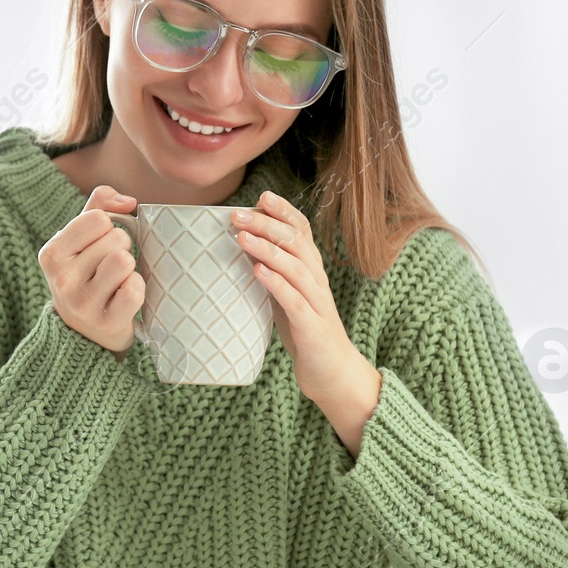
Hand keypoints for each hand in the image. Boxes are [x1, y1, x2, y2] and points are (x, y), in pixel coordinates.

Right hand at [39, 185, 143, 361]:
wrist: (83, 333)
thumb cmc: (86, 274)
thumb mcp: (80, 238)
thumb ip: (99, 205)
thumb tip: (128, 201)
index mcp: (52, 253)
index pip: (98, 218)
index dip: (108, 228)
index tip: (100, 244)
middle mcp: (62, 279)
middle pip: (116, 238)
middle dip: (121, 247)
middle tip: (110, 266)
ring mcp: (83, 303)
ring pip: (124, 261)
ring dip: (130, 267)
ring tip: (118, 279)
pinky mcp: (106, 322)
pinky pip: (134, 290)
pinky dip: (137, 288)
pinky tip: (125, 296)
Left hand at [230, 190, 380, 454]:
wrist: (331, 372)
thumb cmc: (304, 329)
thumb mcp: (286, 293)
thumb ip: (271, 269)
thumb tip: (243, 242)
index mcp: (311, 269)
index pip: (301, 230)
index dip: (284, 211)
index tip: (261, 196)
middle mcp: (317, 279)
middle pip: (296, 242)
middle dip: (267, 224)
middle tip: (237, 214)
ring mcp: (316, 302)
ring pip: (295, 266)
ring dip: (267, 249)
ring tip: (242, 236)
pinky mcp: (311, 326)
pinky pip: (294, 300)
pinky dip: (275, 283)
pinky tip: (257, 272)